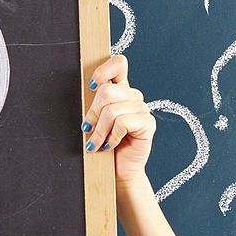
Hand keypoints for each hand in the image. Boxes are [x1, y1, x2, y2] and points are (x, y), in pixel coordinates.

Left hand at [80, 55, 155, 185]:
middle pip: (106, 91)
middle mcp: (133, 96)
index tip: (91, 87)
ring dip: (99, 131)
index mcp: (120, 90)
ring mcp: (142, 109)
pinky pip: (122, 123)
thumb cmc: (104, 146)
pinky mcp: (147, 123)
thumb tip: (88, 90)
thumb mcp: (94, 121)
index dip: (103, 72)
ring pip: (111, 110)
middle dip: (93, 114)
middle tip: (88, 130)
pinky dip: (112, 137)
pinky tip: (111, 145)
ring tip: (97, 144)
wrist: (118, 171)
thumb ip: (94, 104)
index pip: (118, 64)